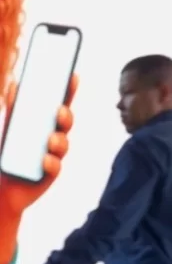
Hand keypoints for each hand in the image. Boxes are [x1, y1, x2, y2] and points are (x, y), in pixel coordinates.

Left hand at [0, 74, 76, 216]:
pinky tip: (44, 159)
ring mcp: (54, 155)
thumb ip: (15, 108)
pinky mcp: (49, 174)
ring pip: (63, 145)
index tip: (73, 76)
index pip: (62, 104)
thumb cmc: (10, 154)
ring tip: (50, 139)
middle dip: (65, 116)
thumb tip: (14, 84)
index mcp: (47, 124)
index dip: (69, 91)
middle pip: (66, 123)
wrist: (4, 188)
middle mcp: (54, 137)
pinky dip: (50, 162)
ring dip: (58, 140)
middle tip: (59, 110)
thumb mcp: (11, 128)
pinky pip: (54, 167)